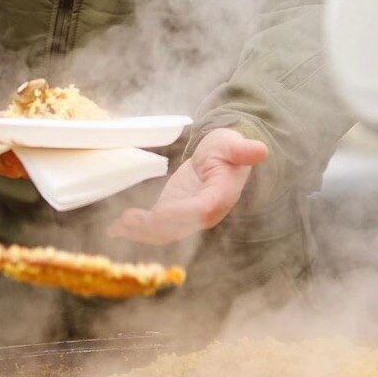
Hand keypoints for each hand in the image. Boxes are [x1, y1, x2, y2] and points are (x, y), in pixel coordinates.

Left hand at [108, 128, 268, 245]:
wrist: (218, 157)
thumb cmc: (226, 149)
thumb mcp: (233, 145)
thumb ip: (243, 150)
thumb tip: (261, 150)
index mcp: (219, 197)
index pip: (202, 209)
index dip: (182, 213)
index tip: (162, 212)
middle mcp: (203, 213)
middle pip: (179, 226)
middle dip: (154, 227)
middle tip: (130, 221)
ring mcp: (186, 215)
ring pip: (164, 230)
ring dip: (141, 231)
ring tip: (119, 226)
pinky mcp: (172, 212)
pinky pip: (155, 225)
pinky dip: (136, 228)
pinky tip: (116, 228)